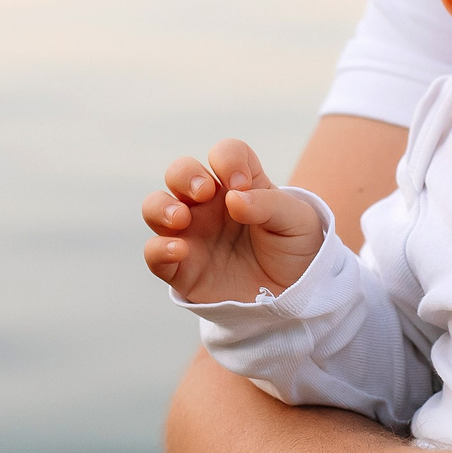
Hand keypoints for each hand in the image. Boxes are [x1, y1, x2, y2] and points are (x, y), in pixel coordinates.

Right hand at [142, 139, 323, 306]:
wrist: (294, 298)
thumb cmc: (295, 251)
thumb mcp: (297, 222)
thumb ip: (269, 205)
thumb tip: (233, 198)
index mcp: (240, 186)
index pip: (225, 154)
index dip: (228, 160)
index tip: (242, 184)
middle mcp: (210, 206)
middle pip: (180, 172)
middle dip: (185, 174)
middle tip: (205, 192)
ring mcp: (193, 235)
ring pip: (155, 207)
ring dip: (161, 206)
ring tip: (181, 218)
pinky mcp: (182, 268)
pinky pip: (154, 253)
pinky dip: (159, 249)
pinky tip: (179, 250)